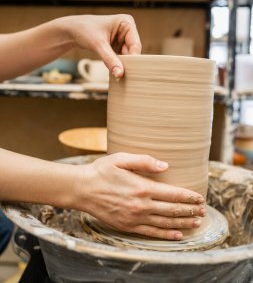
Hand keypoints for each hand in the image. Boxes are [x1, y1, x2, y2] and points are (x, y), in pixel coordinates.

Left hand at [57, 14, 140, 77]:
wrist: (72, 30)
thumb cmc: (84, 30)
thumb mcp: (98, 45)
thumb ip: (110, 60)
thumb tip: (120, 74)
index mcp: (127, 22)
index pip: (135, 45)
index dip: (132, 59)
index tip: (126, 72)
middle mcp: (127, 29)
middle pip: (132, 51)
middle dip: (125, 62)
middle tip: (118, 73)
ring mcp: (122, 38)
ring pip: (126, 56)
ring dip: (119, 63)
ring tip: (109, 66)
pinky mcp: (117, 45)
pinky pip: (120, 58)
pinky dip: (115, 63)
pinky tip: (107, 63)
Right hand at [76, 153, 205, 239]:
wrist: (82, 189)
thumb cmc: (102, 171)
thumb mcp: (121, 159)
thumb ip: (145, 161)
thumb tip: (166, 166)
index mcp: (142, 187)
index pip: (173, 194)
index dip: (188, 197)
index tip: (200, 198)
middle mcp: (141, 205)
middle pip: (172, 209)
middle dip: (190, 210)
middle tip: (203, 211)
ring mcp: (135, 218)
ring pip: (165, 222)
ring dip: (183, 223)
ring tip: (196, 223)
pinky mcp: (128, 226)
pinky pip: (151, 233)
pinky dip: (166, 234)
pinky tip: (177, 235)